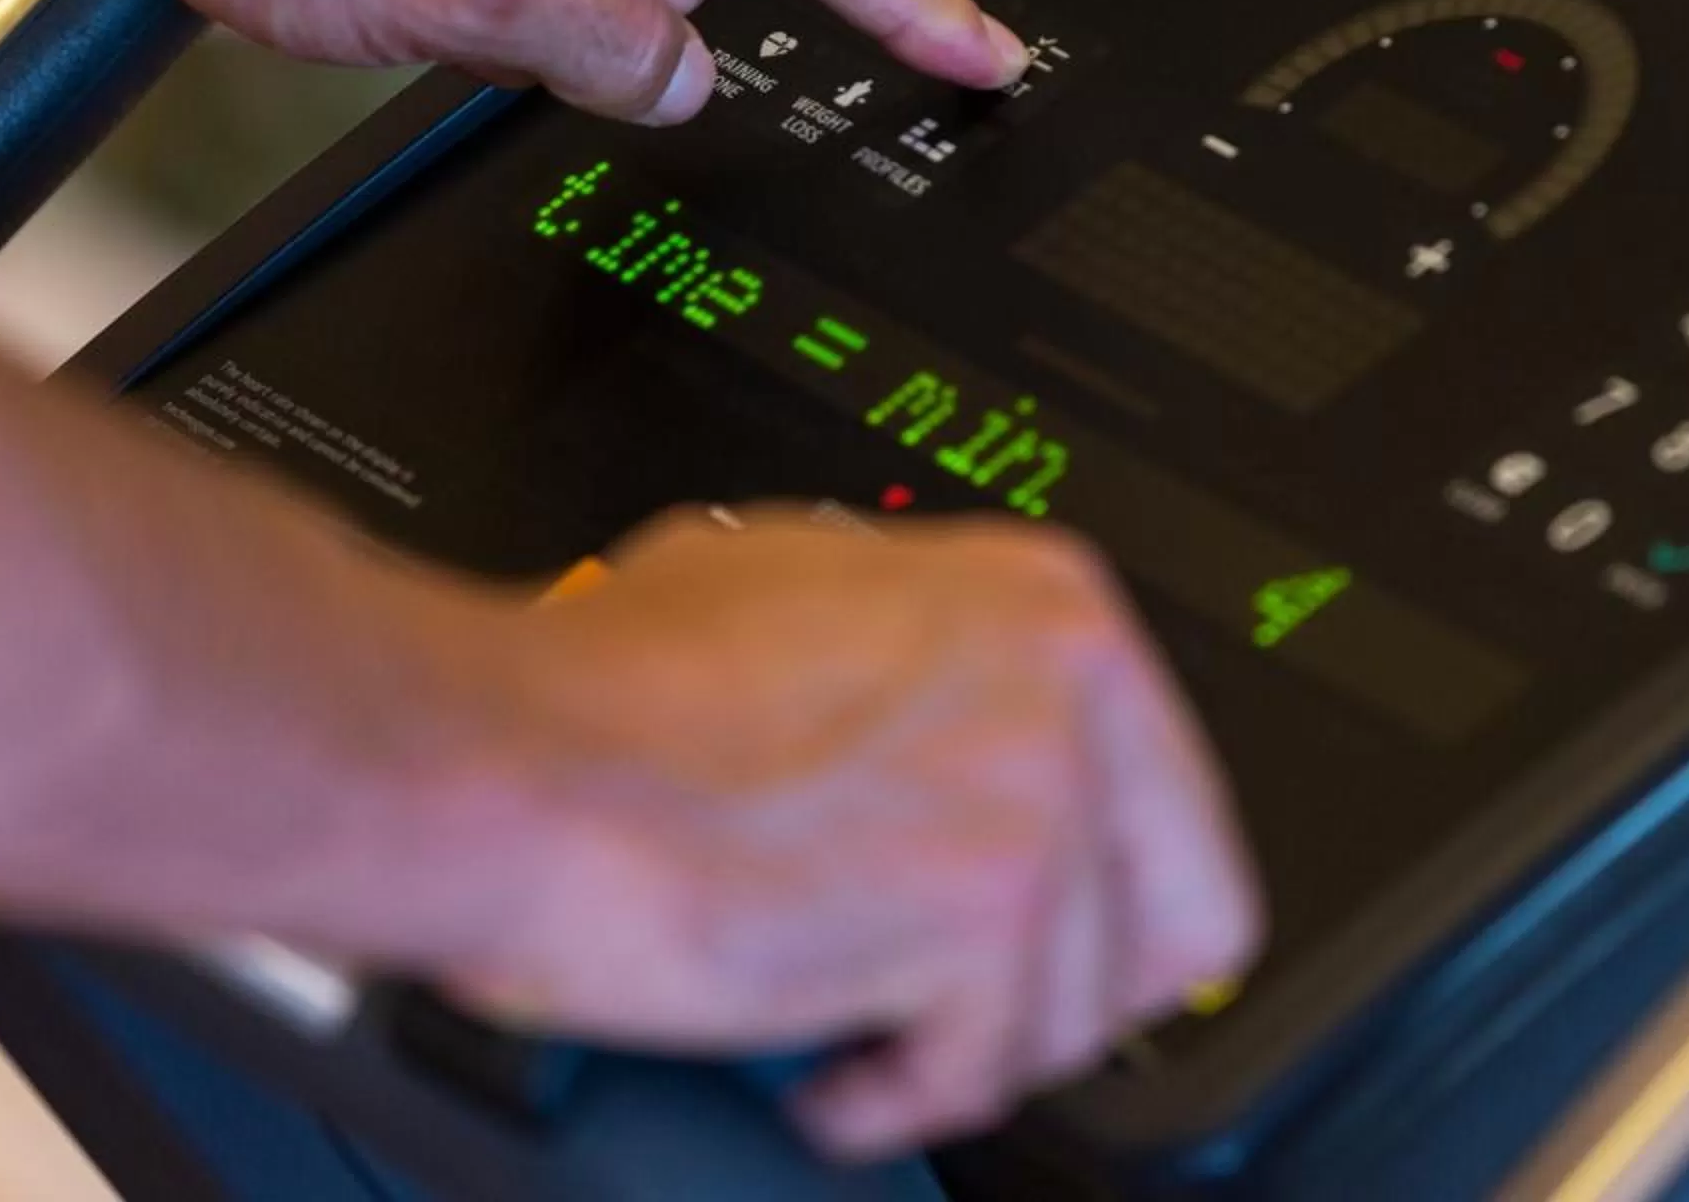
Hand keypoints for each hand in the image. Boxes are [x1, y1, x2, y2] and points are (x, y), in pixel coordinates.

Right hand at [449, 507, 1262, 1161]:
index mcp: (1046, 602)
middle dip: (1069, 990)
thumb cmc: (603, 684)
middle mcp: (1065, 687)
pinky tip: (819, 1069)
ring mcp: (1034, 801)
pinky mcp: (979, 920)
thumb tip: (936, 702)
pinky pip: (978, 1076)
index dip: (1099, 895)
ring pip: (1069, 1016)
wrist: (509, 761)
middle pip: (1179, 920)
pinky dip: (888, 1101)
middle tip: (972, 1007)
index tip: (1046, 935)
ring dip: (950, 1046)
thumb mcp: (802, 587)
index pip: (1179, 798)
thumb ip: (920, 645)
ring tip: (847, 1028)